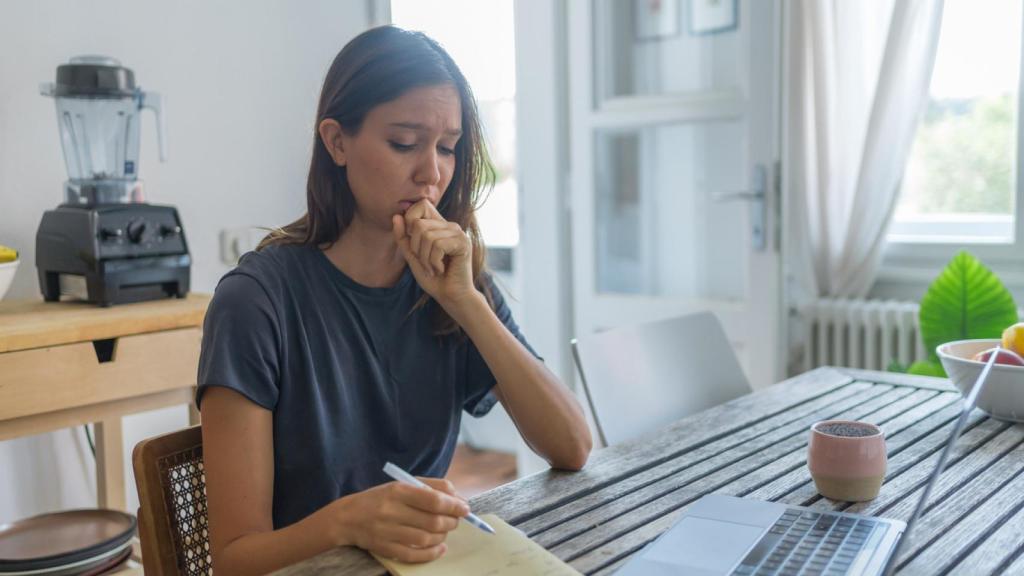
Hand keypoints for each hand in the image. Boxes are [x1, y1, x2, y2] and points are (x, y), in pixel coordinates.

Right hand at [330, 478, 468, 562]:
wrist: (347, 518)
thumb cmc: (381, 498)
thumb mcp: (402, 485)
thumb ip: (431, 487)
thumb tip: (457, 498)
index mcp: (398, 490)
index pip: (433, 500)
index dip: (454, 505)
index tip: (465, 508)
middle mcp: (391, 511)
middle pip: (432, 521)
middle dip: (451, 522)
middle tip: (455, 520)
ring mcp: (387, 532)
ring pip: (426, 539)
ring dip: (442, 537)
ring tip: (444, 531)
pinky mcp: (385, 549)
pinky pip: (414, 555)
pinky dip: (432, 553)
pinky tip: (439, 548)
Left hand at [392, 200, 476, 308]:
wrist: (450, 296)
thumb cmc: (432, 278)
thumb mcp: (412, 256)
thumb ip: (403, 237)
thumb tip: (396, 216)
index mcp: (438, 225)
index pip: (421, 204)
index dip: (410, 220)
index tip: (414, 244)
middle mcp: (449, 225)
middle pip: (419, 224)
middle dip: (416, 248)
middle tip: (426, 263)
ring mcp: (458, 233)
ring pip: (427, 236)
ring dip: (425, 258)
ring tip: (434, 268)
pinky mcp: (463, 243)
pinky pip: (438, 245)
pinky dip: (434, 262)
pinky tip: (441, 269)